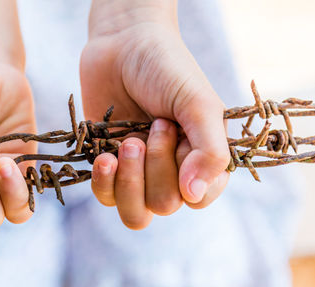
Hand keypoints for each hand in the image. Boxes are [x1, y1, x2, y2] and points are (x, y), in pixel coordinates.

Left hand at [81, 1, 229, 228]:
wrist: (122, 45)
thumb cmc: (166, 68)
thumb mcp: (197, 103)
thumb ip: (209, 150)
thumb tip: (195, 197)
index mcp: (201, 158)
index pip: (200, 198)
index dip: (186, 176)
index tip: (177, 135)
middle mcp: (171, 171)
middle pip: (164, 206)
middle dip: (155, 167)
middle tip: (155, 125)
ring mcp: (137, 171)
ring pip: (135, 213)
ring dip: (130, 181)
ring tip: (130, 141)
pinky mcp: (108, 166)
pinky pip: (106, 198)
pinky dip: (104, 182)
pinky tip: (105, 156)